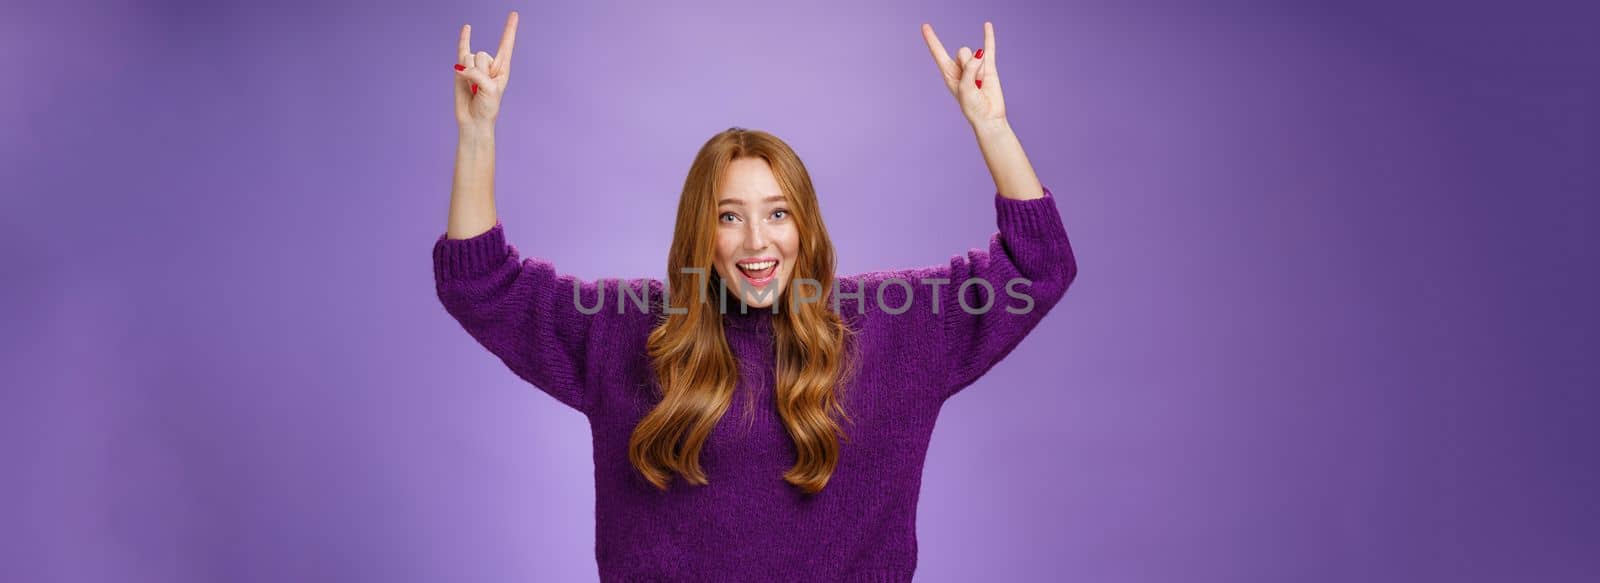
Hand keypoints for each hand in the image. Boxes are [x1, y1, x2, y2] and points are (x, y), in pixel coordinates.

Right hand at [453, 11, 518, 128]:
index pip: (507, 44)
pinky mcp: (462, 69)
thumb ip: (477, 75)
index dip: (510, 29)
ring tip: (472, 88)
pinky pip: (461, 50)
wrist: (474, 120)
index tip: (514, 14)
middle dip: (479, 72)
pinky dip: (464, 38)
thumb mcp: (489, 90)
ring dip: (468, 75)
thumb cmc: (487, 108)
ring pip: (469, 58)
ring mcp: (475, 65)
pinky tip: (467, 27)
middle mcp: (490, 64)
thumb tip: (460, 67)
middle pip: (482, 55)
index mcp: (503, 68)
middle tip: (480, 89)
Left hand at [921, 21, 1005, 129]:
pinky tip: (987, 25)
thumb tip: (980, 53)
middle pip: (962, 51)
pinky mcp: (989, 67)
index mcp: (948, 74)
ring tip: (981, 83)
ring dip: (979, 68)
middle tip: (973, 82)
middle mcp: (960, 68)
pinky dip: (988, 37)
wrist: (989, 117)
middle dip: (968, 64)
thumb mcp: (964, 88)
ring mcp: (975, 66)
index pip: (938, 53)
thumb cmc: (972, 107)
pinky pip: (989, 48)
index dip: (931, 39)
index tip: (924, 26)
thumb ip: (969, 68)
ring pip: (975, 53)